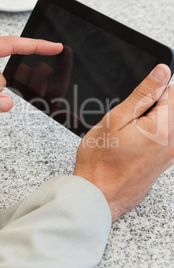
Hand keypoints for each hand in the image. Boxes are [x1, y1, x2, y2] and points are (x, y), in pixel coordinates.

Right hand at [74, 64, 173, 221]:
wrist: (99, 195)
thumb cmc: (101, 162)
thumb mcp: (117, 119)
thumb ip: (143, 94)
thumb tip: (162, 72)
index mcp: (164, 127)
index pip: (170, 92)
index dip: (148, 92)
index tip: (132, 104)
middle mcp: (173, 142)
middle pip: (169, 108)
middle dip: (148, 107)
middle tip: (126, 121)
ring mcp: (171, 154)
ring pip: (165, 123)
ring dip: (147, 122)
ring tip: (127, 135)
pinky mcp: (165, 162)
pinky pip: (163, 138)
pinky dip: (148, 135)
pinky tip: (130, 145)